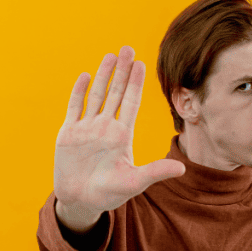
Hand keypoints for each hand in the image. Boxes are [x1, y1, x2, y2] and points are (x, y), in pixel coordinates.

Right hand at [53, 46, 185, 230]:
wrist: (81, 202)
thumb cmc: (109, 194)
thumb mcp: (134, 182)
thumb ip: (155, 172)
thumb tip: (183, 169)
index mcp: (121, 135)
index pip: (130, 103)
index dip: (135, 83)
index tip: (142, 64)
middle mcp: (105, 127)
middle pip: (115, 93)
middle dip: (122, 71)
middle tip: (128, 49)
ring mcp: (86, 128)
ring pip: (96, 95)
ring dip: (103, 76)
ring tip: (110, 55)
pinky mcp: (68, 133)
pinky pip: (74, 108)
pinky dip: (79, 92)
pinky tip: (86, 76)